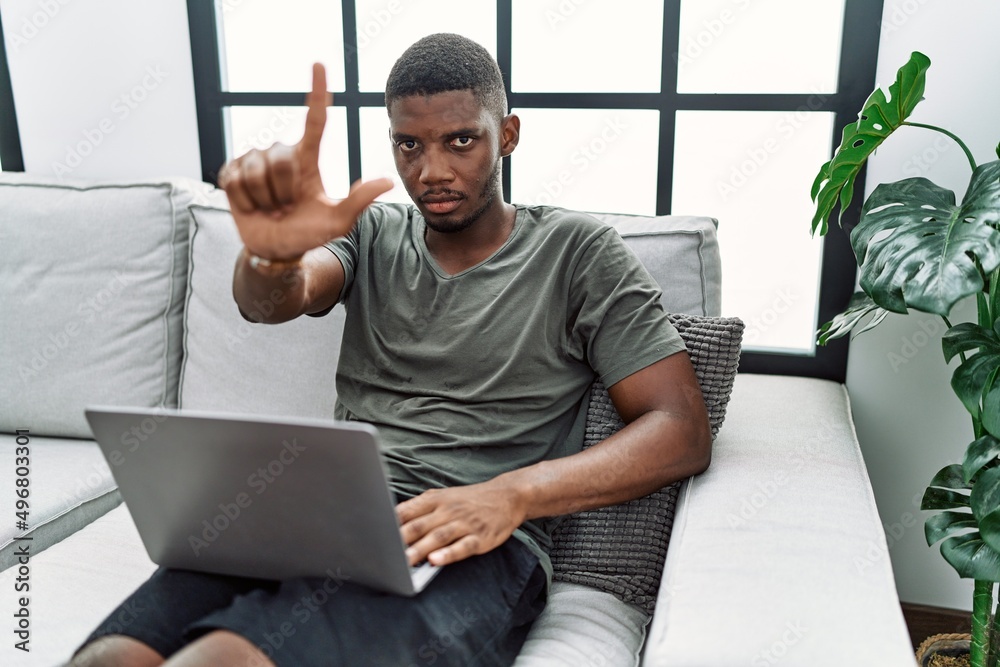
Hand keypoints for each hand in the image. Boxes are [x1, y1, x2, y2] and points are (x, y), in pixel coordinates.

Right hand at [217, 62, 392, 260]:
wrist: (277, 250)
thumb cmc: (310, 233)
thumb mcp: (338, 221)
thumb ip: (359, 200)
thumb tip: (388, 181)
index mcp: (307, 158)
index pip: (314, 119)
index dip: (317, 91)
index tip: (319, 63)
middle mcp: (281, 153)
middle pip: (281, 159)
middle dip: (284, 191)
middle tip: (287, 208)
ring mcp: (253, 160)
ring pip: (257, 170)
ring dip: (266, 199)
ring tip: (272, 208)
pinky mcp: (231, 172)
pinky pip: (236, 181)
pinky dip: (246, 202)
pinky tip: (253, 207)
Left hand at [396, 480, 527, 566]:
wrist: (506, 496)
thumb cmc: (469, 500)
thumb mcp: (443, 497)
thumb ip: (419, 509)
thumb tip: (391, 523)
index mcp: (435, 500)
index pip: (407, 511)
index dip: (389, 524)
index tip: (373, 537)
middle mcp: (448, 510)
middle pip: (419, 525)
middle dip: (400, 541)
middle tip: (383, 554)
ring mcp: (465, 524)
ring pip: (438, 537)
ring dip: (420, 549)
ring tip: (405, 561)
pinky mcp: (480, 537)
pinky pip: (463, 547)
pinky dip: (449, 554)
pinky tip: (436, 561)